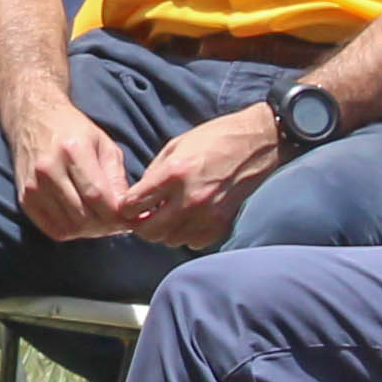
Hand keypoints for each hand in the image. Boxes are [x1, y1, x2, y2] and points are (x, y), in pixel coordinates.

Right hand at [7, 102, 141, 239]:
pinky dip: (72, 231)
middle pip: (83, 216)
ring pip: (69, 228)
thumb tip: (128, 212)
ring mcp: (33, 186)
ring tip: (102, 221)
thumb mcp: (104, 145)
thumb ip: (117, 178)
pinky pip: (53, 229)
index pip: (98, 197)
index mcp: (72, 150)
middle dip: (108, 226)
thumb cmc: (73, 130)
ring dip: (91, 231)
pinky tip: (82, 221)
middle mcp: (48, 170)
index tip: (131, 219)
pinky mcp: (24, 199)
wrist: (31, 119)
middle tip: (120, 223)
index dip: (118, 215)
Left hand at [117, 102, 290, 248]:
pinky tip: (187, 220)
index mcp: (173, 174)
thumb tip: (138, 197)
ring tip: (167, 216)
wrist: (256, 143)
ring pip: (170, 240)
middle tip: (143, 216)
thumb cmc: (213, 139)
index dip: (125, 208)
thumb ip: (154, 174)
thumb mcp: (174, 146)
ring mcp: (208, 214)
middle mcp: (189, 198)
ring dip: (164, 231)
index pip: (134, 205)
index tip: (127, 206)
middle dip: (141, 226)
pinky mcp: (222, 224)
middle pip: (150, 231)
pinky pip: (194, 243)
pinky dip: (186, 235)